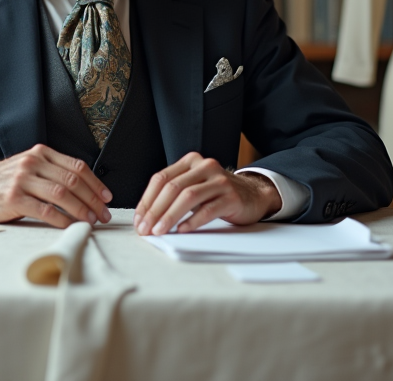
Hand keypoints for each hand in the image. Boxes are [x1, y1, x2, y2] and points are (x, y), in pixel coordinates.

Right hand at [0, 145, 112, 228]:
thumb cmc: (4, 181)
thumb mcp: (29, 167)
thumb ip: (52, 172)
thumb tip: (85, 190)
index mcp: (41, 153)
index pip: (76, 167)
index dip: (95, 183)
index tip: (107, 198)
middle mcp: (33, 163)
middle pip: (72, 181)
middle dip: (93, 200)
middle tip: (104, 215)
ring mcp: (22, 180)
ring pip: (62, 194)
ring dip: (81, 210)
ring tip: (91, 221)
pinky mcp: (13, 199)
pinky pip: (45, 210)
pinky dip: (62, 219)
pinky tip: (70, 226)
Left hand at [133, 152, 281, 235]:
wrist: (253, 195)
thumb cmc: (217, 193)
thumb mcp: (194, 185)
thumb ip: (173, 193)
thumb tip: (146, 216)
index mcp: (191, 161)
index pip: (161, 178)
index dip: (147, 200)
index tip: (139, 219)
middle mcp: (205, 166)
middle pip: (172, 187)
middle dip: (155, 210)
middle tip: (146, 228)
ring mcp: (220, 180)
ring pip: (188, 197)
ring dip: (170, 216)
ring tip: (159, 231)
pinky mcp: (232, 197)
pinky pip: (208, 209)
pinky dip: (192, 221)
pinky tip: (182, 230)